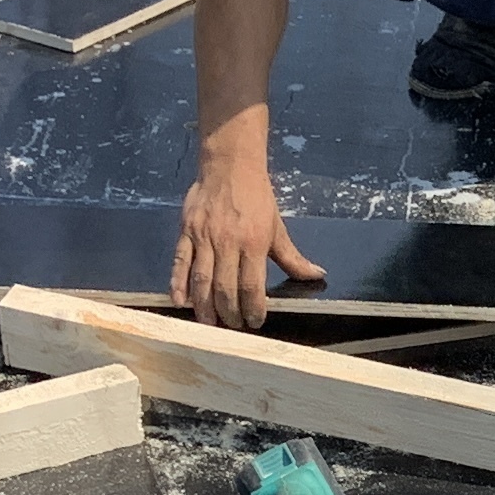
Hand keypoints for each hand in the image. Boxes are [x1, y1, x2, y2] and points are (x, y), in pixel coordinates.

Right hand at [171, 152, 323, 328]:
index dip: (253, 309)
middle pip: (225, 287)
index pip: (252, 285)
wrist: (230, 166)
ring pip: (201, 279)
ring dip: (204, 306)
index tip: (255, 323)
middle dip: (229, 313)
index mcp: (253, 243)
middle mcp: (227, 243)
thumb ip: (293, 258)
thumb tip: (317, 275)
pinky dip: (177, 283)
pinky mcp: (186, 231)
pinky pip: (179, 262)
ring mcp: (204, 237)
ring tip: (208, 324)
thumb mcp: (277, 227)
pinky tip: (180, 301)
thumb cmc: (256, 198)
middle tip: (232, 327)